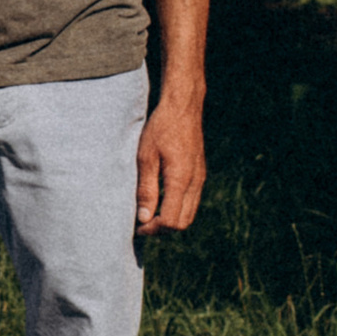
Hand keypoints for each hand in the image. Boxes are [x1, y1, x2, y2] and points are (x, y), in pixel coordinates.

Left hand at [134, 93, 205, 237]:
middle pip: (182, 223)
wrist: (183, 107)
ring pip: (189, 214)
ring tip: (149, 213)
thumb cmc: (161, 128)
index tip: (136, 226)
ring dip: (170, 220)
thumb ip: (146, 189)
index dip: (153, 229)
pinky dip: (177, 208)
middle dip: (162, 229)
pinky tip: (160, 199)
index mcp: (181, 180)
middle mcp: (195, 183)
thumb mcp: (146, 157)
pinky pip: (191, 202)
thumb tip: (144, 218)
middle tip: (141, 223)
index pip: (171, 221)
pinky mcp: (200, 174)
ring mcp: (200, 179)